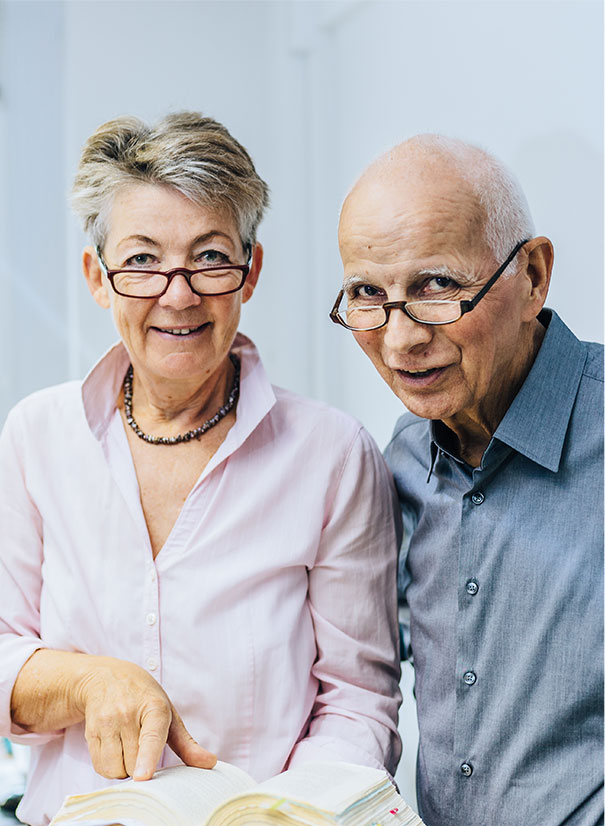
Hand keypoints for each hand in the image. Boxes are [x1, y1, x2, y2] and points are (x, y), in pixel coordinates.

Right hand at [75, 656, 216, 779]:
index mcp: (155, 708)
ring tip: (128, 749)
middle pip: (134, 763)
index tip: (144, 776)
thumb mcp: (169, 714)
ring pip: (114, 768)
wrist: (107, 676)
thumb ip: (187, 743)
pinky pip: (99, 766)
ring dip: (123, 769)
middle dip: (140, 767)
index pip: (151, 737)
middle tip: (143, 750)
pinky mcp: (90, 731)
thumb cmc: (144, 698)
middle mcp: (128, 713)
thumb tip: (210, 763)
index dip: (147, 757)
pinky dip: (108, 767)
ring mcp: (107, 721)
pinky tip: (114, 750)